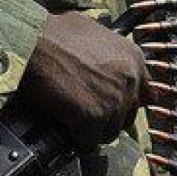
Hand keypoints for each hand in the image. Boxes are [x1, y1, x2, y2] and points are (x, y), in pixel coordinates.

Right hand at [19, 11, 149, 148]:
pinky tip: (66, 131)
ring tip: (74, 123)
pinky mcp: (93, 117)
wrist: (30, 41)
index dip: (125, 102)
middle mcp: (129, 79)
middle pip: (128, 116)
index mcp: (133, 58)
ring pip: (109, 132)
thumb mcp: (92, 33)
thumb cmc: (52, 33)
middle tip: (88, 114)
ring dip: (92, 131)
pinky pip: (88, 142)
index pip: (146, 94)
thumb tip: (102, 65)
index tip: (112, 106)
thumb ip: (107, 53)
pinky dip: (76, 140)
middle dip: (108, 118)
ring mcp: (113, 100)